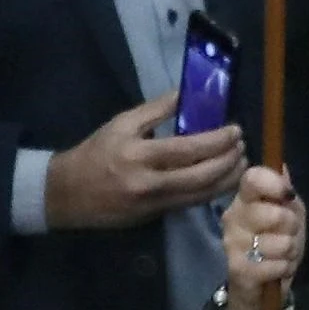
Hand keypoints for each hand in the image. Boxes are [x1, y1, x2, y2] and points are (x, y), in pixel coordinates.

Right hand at [50, 94, 243, 229]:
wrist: (65, 193)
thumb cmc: (96, 153)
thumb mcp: (122, 124)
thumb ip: (157, 109)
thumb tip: (190, 92)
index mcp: (138, 154)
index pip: (189, 148)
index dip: (218, 140)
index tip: (235, 129)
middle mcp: (149, 182)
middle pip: (203, 174)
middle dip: (230, 160)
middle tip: (243, 145)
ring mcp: (154, 203)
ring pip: (203, 194)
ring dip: (229, 178)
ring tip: (242, 162)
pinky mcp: (155, 216)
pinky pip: (192, 203)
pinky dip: (213, 191)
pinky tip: (224, 179)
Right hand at [216, 167, 303, 309]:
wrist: (262, 286)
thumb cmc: (277, 244)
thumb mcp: (290, 215)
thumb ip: (286, 193)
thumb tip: (283, 166)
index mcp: (245, 199)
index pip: (252, 178)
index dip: (273, 183)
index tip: (287, 195)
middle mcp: (232, 218)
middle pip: (272, 212)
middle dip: (291, 225)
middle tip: (286, 234)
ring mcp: (232, 244)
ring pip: (279, 241)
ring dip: (289, 250)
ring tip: (280, 254)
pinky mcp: (237, 269)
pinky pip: (276, 263)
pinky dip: (284, 267)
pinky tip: (275, 269)